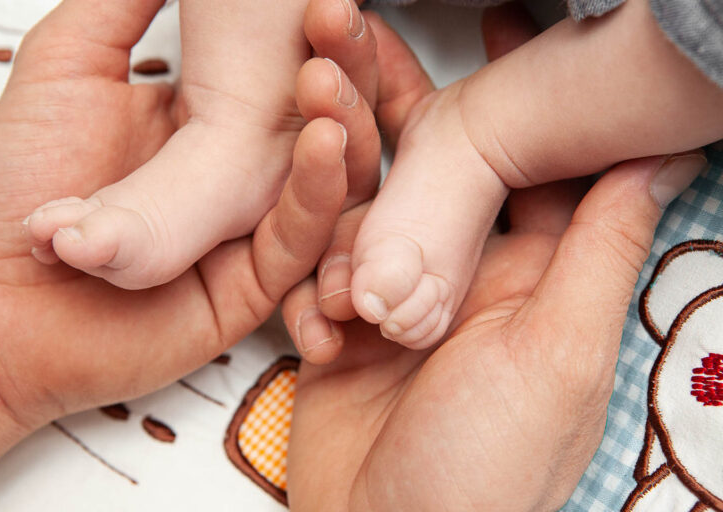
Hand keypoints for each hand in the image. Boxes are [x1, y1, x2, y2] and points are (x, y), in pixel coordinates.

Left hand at [0, 0, 346, 492]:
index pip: (278, 76)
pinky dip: (317, 195)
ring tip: (331, 80)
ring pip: (322, 183)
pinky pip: (298, 241)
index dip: (306, 37)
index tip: (318, 2)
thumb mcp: (65, 72)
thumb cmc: (13, 197)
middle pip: (314, 125)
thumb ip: (117, 9)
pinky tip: (324, 146)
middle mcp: (234, 179)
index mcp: (202, 126)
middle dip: (341, 73)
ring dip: (340, 128)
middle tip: (338, 23)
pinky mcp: (253, 287)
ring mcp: (248, 232)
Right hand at [282, 5, 706, 509]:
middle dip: (391, 101)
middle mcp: (461, 276)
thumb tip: (667, 151)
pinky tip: (321, 332)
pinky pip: (314, 274)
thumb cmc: (486, 469)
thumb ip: (599, 248)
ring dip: (331, 176)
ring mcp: (394, 300)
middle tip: (349, 32)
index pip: (524, 159)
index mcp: (529, 274)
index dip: (512, 90)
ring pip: (360, 209)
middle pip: (429, 166)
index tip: (500, 20)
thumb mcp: (559, 353)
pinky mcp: (339, 327)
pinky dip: (309, 288)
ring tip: (307, 122)